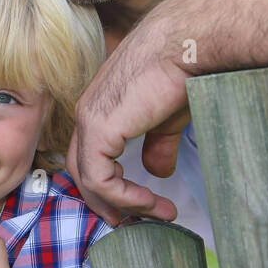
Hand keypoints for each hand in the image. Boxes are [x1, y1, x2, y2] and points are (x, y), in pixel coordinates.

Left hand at [67, 10, 187, 224]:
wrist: (187, 45)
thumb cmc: (180, 71)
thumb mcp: (166, 118)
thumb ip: (157, 145)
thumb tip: (158, 172)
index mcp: (98, 108)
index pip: (87, 154)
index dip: (104, 183)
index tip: (130, 205)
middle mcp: (87, 113)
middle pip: (80, 169)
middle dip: (102, 200)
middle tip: (127, 221)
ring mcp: (89, 121)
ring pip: (89, 178)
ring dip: (122, 203)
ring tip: (157, 213)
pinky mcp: (100, 129)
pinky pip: (101, 179)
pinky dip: (123, 196)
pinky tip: (150, 202)